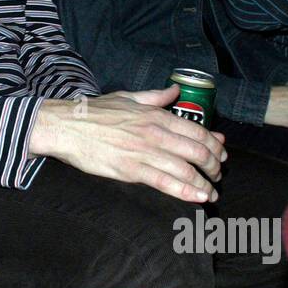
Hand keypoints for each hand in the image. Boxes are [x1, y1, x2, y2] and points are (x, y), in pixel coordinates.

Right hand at [29, 87, 227, 202]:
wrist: (66, 126)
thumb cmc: (94, 112)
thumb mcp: (127, 97)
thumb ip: (155, 96)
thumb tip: (175, 91)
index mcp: (155, 115)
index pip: (196, 130)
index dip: (214, 144)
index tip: (221, 153)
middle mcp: (155, 133)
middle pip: (197, 151)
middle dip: (214, 166)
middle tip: (218, 174)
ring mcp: (144, 152)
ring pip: (185, 169)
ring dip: (204, 183)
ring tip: (212, 192)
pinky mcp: (131, 170)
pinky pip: (165, 182)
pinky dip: (185, 191)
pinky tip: (198, 197)